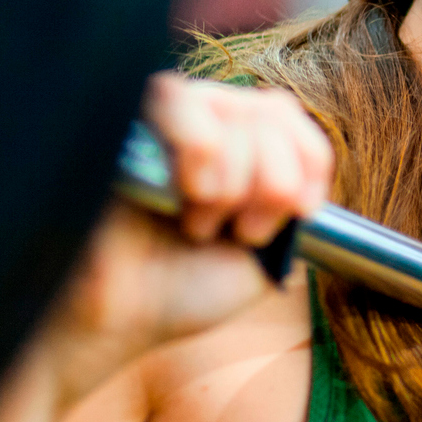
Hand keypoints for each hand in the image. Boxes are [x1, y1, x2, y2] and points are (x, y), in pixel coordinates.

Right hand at [35, 73, 333, 405]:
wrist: (110, 323)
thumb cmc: (176, 290)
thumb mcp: (264, 253)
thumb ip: (293, 203)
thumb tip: (305, 164)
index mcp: (232, 147)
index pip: (288, 115)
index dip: (311, 158)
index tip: (300, 212)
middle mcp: (195, 121)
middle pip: (271, 110)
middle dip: (276, 181)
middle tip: (242, 231)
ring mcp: (154, 116)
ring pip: (232, 106)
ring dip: (235, 178)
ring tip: (199, 223)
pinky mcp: (116, 116)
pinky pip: (178, 98)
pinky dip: (202, 150)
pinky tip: (185, 198)